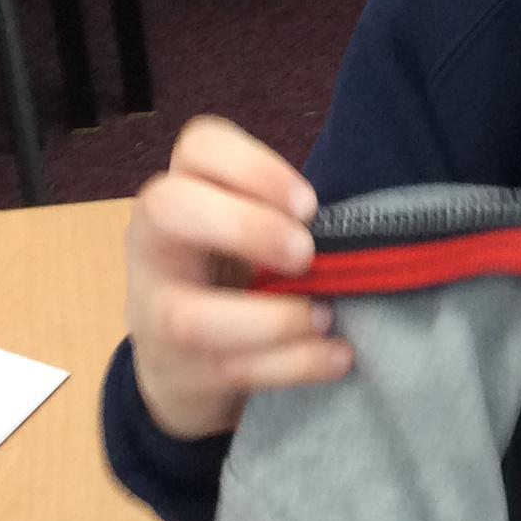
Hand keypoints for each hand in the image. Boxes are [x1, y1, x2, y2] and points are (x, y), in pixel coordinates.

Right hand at [126, 115, 351, 442]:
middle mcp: (155, 247)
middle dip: (245, 227)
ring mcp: (159, 315)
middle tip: (306, 253)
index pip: (197, 147)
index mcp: (180, 195)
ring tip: (326, 315)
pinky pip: (235, 371)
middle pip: (168, 208)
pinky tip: (338, 355)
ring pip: (192, 316)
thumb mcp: (239, 233)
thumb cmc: (227, 279)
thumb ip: (280, 216)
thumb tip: (365, 223)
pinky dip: (296, 365)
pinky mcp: (183, 374)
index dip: (254, 165)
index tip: (309, 204)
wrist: (178, 367)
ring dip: (273, 319)